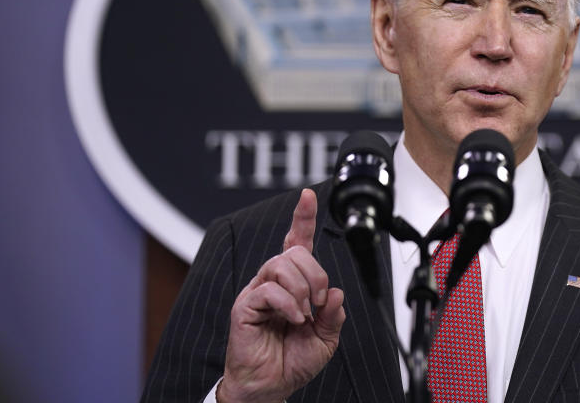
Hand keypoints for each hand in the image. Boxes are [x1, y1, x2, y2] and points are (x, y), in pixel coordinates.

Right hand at [218, 189, 345, 402]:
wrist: (271, 387)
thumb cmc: (292, 361)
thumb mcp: (325, 338)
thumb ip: (333, 314)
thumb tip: (334, 292)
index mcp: (293, 283)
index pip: (296, 242)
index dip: (303, 217)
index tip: (309, 196)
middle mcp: (273, 282)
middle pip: (295, 252)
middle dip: (315, 273)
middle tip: (318, 301)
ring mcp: (257, 292)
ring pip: (280, 265)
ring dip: (302, 288)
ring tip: (304, 313)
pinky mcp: (244, 307)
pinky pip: (267, 289)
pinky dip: (287, 303)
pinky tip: (293, 319)